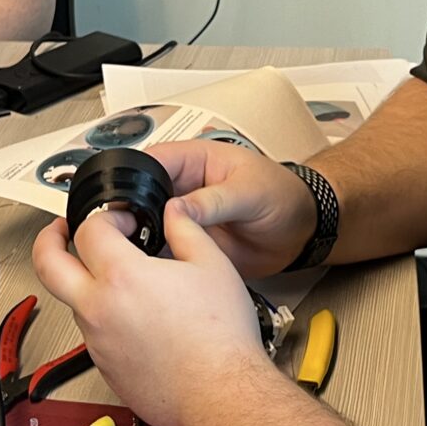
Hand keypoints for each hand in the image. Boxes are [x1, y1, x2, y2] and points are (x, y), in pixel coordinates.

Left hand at [31, 200, 278, 425]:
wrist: (219, 394)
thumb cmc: (220, 339)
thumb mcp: (212, 264)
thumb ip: (186, 229)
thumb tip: (174, 213)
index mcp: (122, 277)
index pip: (89, 230)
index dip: (106, 217)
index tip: (124, 222)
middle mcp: (98, 309)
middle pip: (46, 265)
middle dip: (48, 239)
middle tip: (61, 232)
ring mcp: (96, 342)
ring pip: (74, 302)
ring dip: (87, 284)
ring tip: (125, 282)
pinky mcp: (105, 368)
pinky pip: (94, 335)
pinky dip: (107, 319)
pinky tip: (141, 320)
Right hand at [144, 140, 315, 278]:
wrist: (302, 232)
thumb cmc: (285, 196)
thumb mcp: (251, 192)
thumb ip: (214, 199)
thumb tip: (178, 208)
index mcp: (198, 160)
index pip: (155, 160)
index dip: (135, 176)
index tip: (124, 196)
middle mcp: (186, 188)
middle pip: (143, 194)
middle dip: (131, 209)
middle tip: (128, 227)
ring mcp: (186, 217)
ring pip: (148, 223)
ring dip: (142, 235)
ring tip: (141, 248)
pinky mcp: (191, 242)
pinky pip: (164, 249)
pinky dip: (156, 257)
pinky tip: (155, 265)